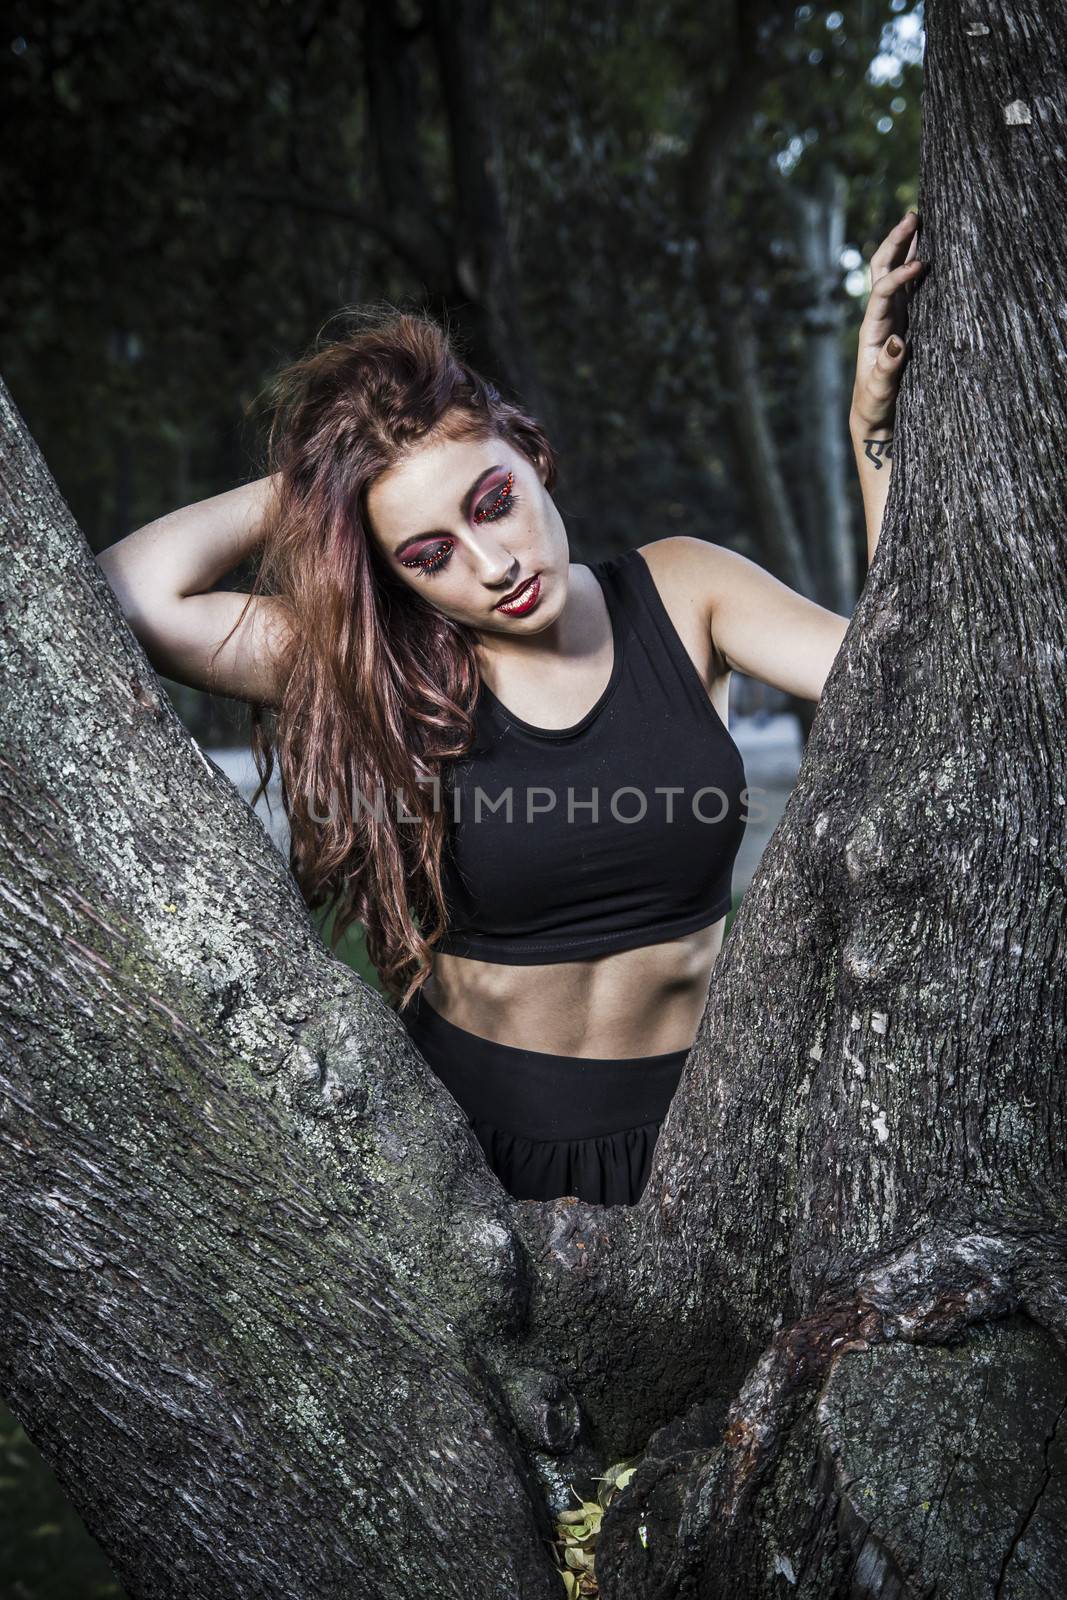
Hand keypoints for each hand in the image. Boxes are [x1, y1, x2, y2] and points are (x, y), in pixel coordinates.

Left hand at [850, 210, 927, 434]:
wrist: (873, 416)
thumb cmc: (876, 405)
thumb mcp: (880, 391)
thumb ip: (887, 369)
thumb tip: (898, 341)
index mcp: (871, 329)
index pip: (882, 292)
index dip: (900, 275)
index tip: (922, 264)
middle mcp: (879, 317)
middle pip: (882, 269)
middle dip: (895, 242)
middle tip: (913, 215)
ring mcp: (892, 317)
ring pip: (895, 273)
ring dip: (906, 246)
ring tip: (920, 219)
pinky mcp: (903, 323)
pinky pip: (910, 287)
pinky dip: (917, 265)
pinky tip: (929, 250)